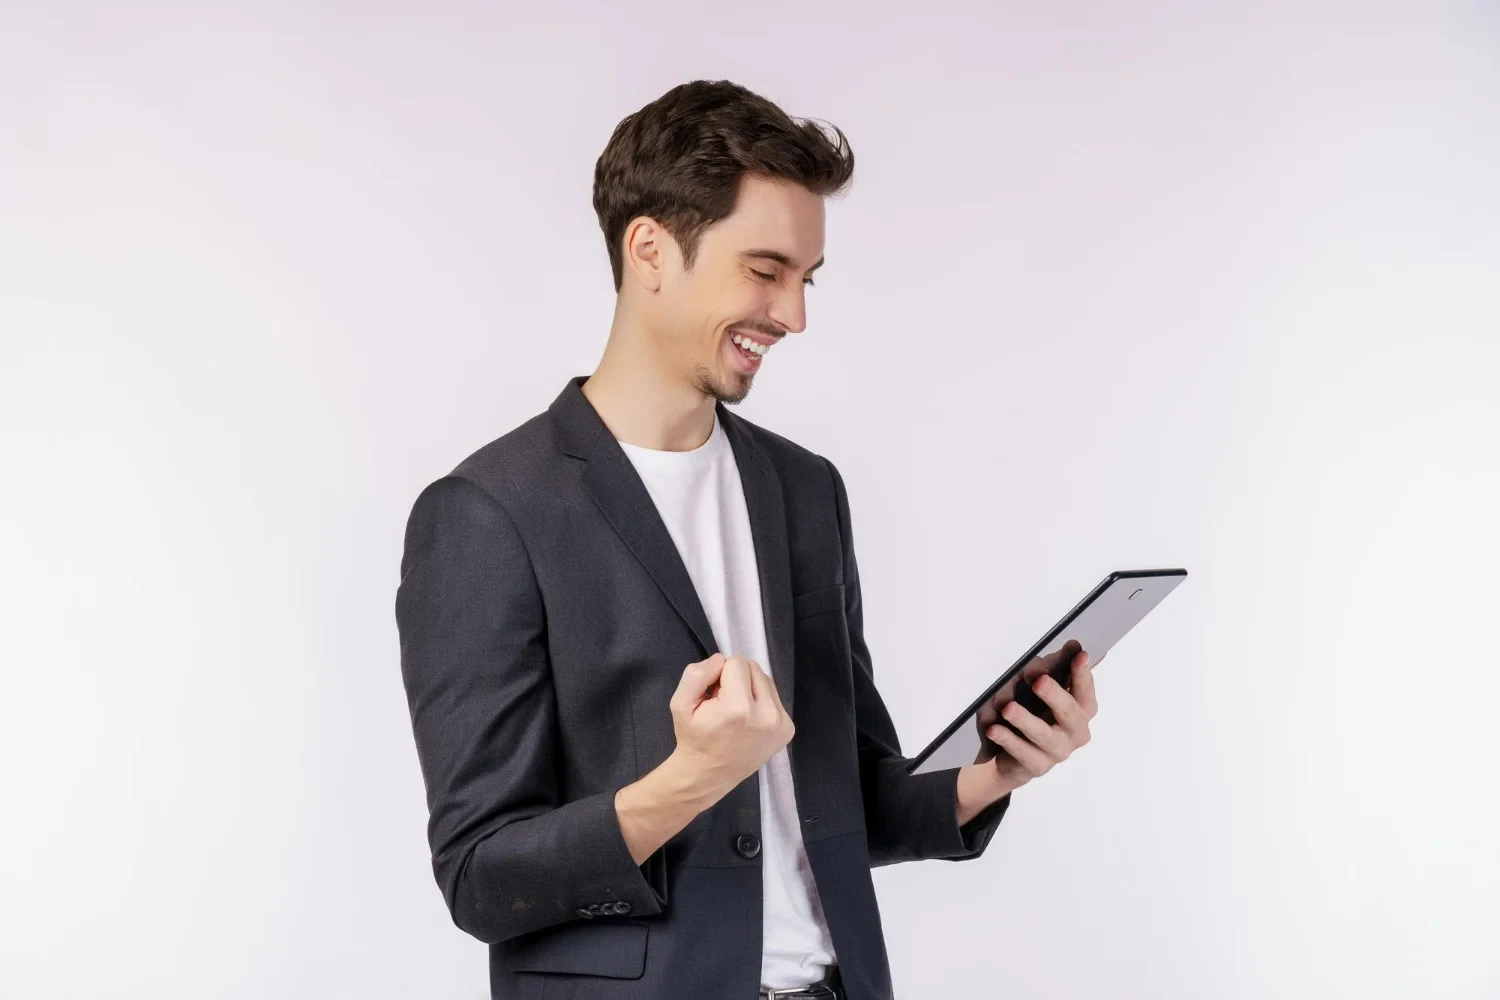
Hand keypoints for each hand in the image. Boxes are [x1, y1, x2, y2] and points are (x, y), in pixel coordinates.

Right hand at [667, 652, 794, 798]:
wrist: (709, 774)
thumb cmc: (694, 738)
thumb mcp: (680, 704)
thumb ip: (697, 674)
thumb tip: (720, 660)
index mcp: (739, 708)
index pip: (736, 662)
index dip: (720, 675)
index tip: (713, 696)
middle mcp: (766, 715)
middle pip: (754, 668)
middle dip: (736, 679)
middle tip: (723, 704)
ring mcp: (781, 724)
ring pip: (766, 680)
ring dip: (750, 688)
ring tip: (736, 712)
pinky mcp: (788, 729)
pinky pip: (774, 697)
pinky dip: (760, 702)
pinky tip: (748, 720)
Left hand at [979, 645, 1098, 790]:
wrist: (1006, 755)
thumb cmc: (1028, 712)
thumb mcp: (1036, 687)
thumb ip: (1052, 668)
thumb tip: (1072, 646)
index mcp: (1080, 710)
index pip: (1085, 692)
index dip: (1083, 674)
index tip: (1080, 655)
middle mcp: (1074, 732)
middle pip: (1070, 713)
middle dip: (1054, 695)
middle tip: (1039, 680)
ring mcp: (1056, 752)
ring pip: (1043, 734)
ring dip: (1025, 719)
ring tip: (1007, 707)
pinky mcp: (1036, 766)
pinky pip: (1021, 751)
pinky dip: (1006, 738)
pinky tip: (993, 728)